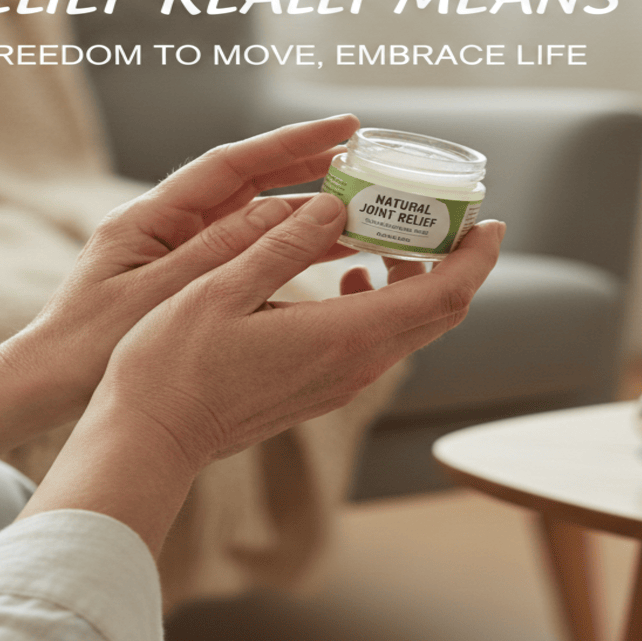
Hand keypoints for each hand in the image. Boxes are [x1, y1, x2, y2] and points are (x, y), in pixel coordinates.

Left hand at [0, 114, 359, 418]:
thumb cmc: (87, 344)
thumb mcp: (159, 294)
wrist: (41, 389)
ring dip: (298, 212)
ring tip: (356, 210)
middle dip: (302, 167)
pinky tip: (317, 260)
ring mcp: (173, 254)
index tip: (342, 128)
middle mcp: (164, 226)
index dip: (290, 143)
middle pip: (244, 184)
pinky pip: (240, 259)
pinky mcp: (181, 285)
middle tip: (360, 160)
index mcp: (150, 216)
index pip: (230, 163)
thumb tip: (290, 210)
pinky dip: (279, 254)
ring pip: (248, 222)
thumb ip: (222, 250)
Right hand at [100, 199, 504, 469]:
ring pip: (407, 328)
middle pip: (436, 313)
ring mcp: (338, 383)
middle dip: (455, 262)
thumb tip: (334, 204)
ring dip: (417, 280)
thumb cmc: (174, 363)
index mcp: (341, 335)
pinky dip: (384, 303)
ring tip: (394, 234)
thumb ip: (283, 245)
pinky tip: (348, 277)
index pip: (442, 296)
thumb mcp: (222, 288)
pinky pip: (377, 342)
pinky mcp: (320, 389)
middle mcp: (354, 365)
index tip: (489, 221)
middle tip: (448, 214)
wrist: (152, 437)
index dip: (474, 257)